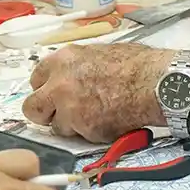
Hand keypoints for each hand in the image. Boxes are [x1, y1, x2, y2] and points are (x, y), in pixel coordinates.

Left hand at [22, 43, 172, 142]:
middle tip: (59, 114)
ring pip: (57, 127)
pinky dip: (92, 133)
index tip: (51, 94)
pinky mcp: (84, 130)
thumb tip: (72, 76)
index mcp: (63, 60)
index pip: (36, 78)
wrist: (156, 83)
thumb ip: (77, 66)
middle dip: (45, 113)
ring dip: (71, 125)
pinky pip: (81, 137)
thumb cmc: (138, 65)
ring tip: (95, 117)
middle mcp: (59, 85)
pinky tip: (109, 121)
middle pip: (32, 107)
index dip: (44, 88)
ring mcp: (70, 109)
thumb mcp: (100, 53)